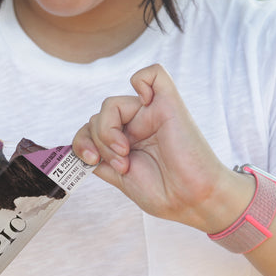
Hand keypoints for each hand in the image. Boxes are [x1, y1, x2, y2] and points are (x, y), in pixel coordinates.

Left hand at [73, 65, 244, 230]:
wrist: (195, 201)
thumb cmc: (165, 193)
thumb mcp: (120, 180)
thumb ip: (100, 161)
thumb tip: (80, 151)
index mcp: (124, 139)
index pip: (89, 128)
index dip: (82, 142)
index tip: (91, 161)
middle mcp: (136, 123)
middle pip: (97, 117)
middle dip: (99, 143)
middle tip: (121, 163)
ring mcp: (151, 113)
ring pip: (110, 103)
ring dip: (108, 131)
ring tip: (126, 153)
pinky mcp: (168, 104)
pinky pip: (152, 74)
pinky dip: (141, 81)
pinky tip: (144, 100)